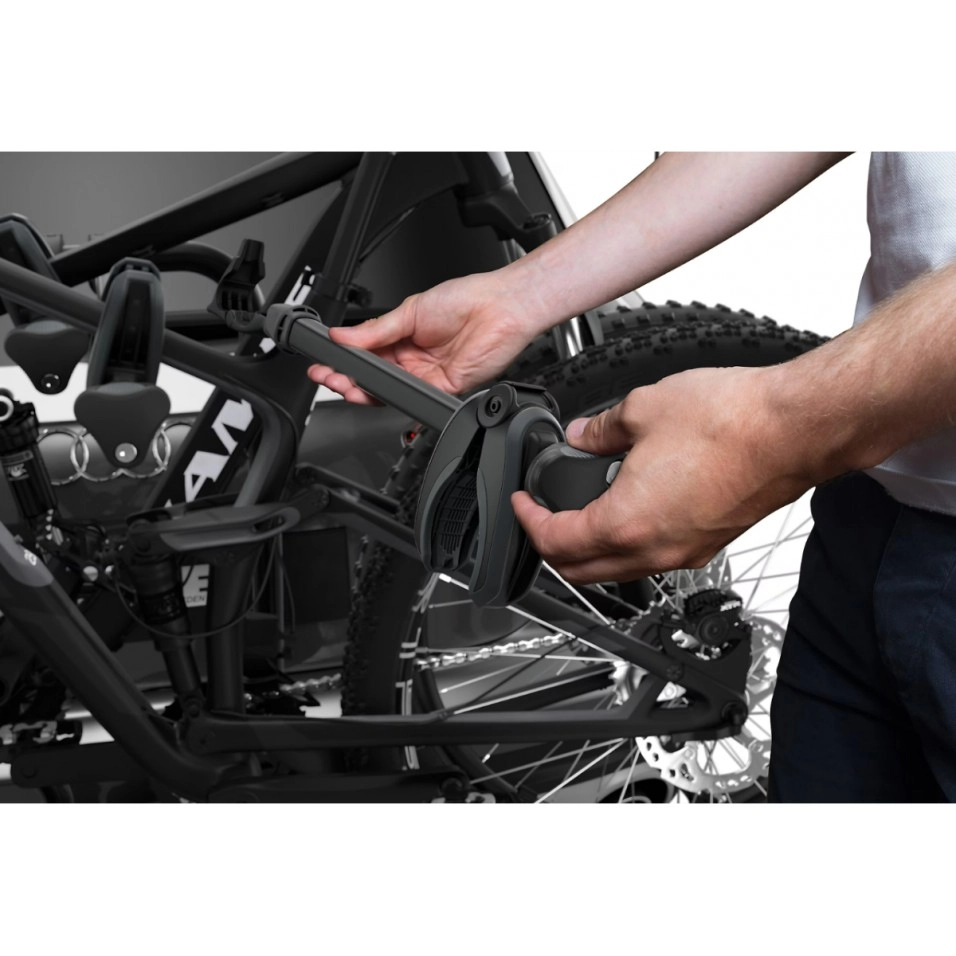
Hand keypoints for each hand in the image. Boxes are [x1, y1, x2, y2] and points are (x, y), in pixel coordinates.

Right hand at [307, 269, 549, 400]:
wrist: (499, 308)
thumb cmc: (465, 299)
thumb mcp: (410, 310)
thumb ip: (375, 330)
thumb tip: (342, 335)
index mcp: (401, 336)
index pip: (365, 354)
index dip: (344, 358)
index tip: (323, 358)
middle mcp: (412, 359)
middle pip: (372, 376)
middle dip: (346, 377)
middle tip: (326, 375)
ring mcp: (426, 375)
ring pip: (387, 391)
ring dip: (362, 390)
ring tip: (343, 384)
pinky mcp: (441, 388)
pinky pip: (412, 398)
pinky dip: (391, 396)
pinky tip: (375, 389)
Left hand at [510, 365, 813, 582]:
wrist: (795, 429)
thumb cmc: (732, 422)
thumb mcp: (643, 409)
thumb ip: (600, 429)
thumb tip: (583, 436)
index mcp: (626, 522)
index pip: (556, 542)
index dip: (528, 523)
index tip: (523, 504)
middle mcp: (654, 550)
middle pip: (581, 571)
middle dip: (552, 548)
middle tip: (541, 518)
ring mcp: (684, 553)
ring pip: (617, 571)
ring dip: (588, 552)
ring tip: (578, 515)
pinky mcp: (708, 545)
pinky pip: (652, 560)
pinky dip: (626, 547)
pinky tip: (628, 512)